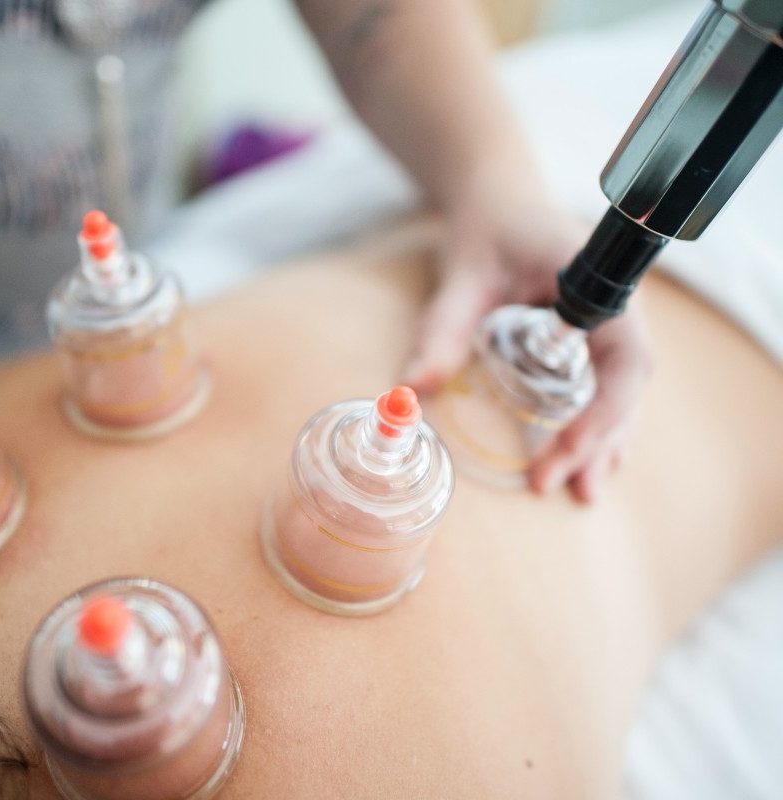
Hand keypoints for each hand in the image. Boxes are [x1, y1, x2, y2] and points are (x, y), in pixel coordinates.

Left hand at [403, 182, 651, 501]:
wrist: (499, 198)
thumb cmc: (487, 228)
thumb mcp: (462, 275)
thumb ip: (442, 328)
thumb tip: (409, 390)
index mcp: (599, 284)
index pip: (626, 360)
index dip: (604, 412)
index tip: (565, 450)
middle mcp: (615, 308)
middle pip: (624, 387)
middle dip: (596, 441)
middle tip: (562, 488)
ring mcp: (608, 324)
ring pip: (620, 393)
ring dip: (602, 442)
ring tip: (581, 492)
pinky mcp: (590, 337)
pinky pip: (604, 386)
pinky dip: (595, 423)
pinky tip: (584, 458)